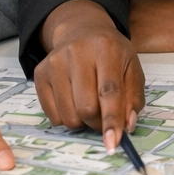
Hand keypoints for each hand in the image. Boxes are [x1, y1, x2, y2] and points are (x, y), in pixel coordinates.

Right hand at [36, 0, 145, 149]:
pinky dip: (66, 118)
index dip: (112, 120)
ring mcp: (54, 62)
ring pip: (68, 116)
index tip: (113, 143)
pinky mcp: (39, 73)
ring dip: (82, 122)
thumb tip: (126, 126)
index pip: (109, 91)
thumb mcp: (132, 68)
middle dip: (98, 123)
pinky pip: (53, 115)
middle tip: (103, 119)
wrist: (81, 31)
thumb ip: (133, 98)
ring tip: (88, 104)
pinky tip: (72, 100)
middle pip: (86, 107)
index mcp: (106, 49)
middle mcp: (77, 52)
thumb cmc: (111, 54)